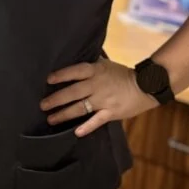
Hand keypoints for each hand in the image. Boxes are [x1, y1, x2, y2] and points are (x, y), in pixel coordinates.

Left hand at [40, 59, 158, 136]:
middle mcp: (97, 85)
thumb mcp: (105, 64)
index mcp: (95, 71)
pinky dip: (87, 127)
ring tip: (51, 118)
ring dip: (64, 114)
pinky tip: (76, 132)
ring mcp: (104, 100)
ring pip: (80, 108)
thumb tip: (73, 56)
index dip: (61, 75)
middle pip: (73, 92)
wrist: (147, 86)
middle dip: (56, 99)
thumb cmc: (122, 74)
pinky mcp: (112, 112)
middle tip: (42, 105)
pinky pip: (97, 121)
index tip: (48, 80)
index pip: (75, 72)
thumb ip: (90, 65)